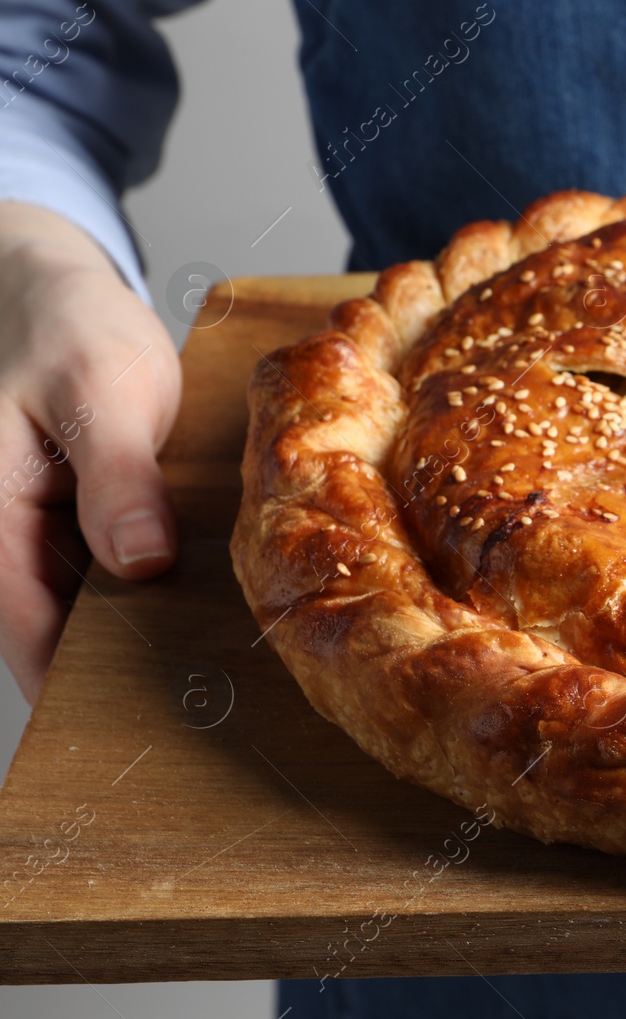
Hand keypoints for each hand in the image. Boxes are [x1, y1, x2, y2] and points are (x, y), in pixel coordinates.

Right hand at [0, 202, 179, 703]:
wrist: (57, 288)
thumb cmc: (66, 327)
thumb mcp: (100, 390)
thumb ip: (118, 477)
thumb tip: (139, 563)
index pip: (25, 633)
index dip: (77, 687)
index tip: (142, 731)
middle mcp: (4, 536)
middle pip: (52, 633)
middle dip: (119, 672)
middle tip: (200, 711)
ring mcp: (38, 532)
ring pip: (82, 609)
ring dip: (136, 633)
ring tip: (211, 671)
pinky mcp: (77, 520)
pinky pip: (104, 575)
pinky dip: (145, 590)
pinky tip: (198, 605)